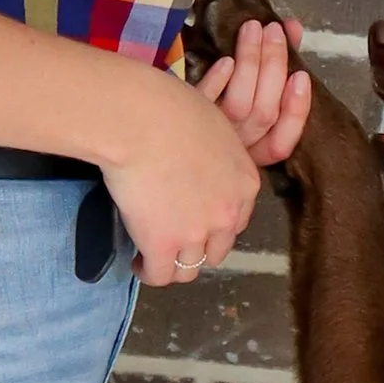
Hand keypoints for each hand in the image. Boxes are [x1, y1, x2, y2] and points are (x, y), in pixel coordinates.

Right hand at [99, 69, 263, 286]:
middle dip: (198, 247)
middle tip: (176, 239)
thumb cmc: (169, 107)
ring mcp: (196, 232)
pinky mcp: (162, 244)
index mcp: (245, 183)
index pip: (237, 220)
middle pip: (217, 249)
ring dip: (174, 264)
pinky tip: (138, 263)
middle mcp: (227, 213)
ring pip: (190, 269)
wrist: (141, 120)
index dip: (215, 223)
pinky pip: (160, 275)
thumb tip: (194, 157)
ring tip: (154, 257)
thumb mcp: (211, 125)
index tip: (196, 219)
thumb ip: (212, 152)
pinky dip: (148, 272)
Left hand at [199, 11, 310, 169]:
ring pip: (239, 105)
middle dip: (274, 67)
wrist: (155, 126)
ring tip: (253, 28)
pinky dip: (218, 80)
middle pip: (263, 114)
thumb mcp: (248, 97)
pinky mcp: (184, 119)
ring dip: (251, 62)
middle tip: (274, 30)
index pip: (282, 142)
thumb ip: (274, 66)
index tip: (301, 75)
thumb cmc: (211, 109)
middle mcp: (233, 150)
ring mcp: (208, 136)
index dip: (295, 110)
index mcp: (252, 155)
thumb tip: (290, 28)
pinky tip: (225, 61)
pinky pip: (204, 102)